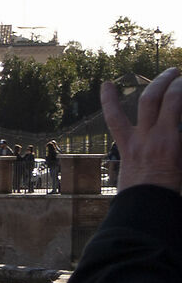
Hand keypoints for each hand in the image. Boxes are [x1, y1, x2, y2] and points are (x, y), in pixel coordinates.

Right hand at [106, 68, 181, 194]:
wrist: (147, 210)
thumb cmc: (138, 202)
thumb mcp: (132, 180)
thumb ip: (137, 164)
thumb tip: (138, 162)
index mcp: (129, 148)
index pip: (114, 117)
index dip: (108, 98)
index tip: (107, 84)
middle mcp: (144, 139)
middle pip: (147, 100)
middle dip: (159, 82)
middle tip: (171, 72)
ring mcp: (162, 140)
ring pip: (170, 102)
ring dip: (177, 85)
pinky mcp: (175, 145)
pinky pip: (181, 118)